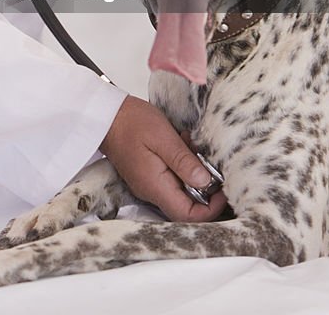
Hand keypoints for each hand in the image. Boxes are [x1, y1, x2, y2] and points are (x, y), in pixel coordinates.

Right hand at [100, 95, 226, 221]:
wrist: (104, 114)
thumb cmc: (131, 122)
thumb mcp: (162, 137)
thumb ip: (184, 161)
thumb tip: (207, 182)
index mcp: (155, 186)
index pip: (188, 215)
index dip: (211, 208)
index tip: (224, 188)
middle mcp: (152, 191)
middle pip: (187, 206)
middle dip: (205, 188)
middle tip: (211, 163)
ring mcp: (149, 183)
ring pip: (181, 192)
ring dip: (194, 173)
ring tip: (194, 147)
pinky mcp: (148, 174)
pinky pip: (172, 179)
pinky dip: (183, 166)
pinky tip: (183, 144)